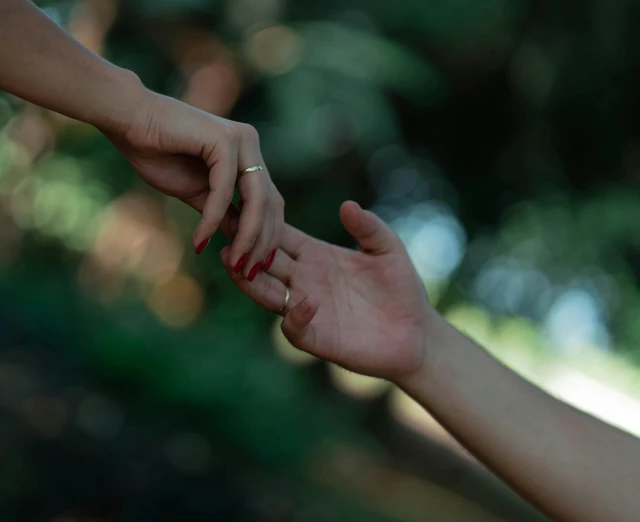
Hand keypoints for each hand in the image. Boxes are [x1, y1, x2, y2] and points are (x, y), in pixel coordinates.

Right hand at [102, 78, 282, 278]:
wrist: (128, 121)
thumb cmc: (156, 152)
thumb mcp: (196, 193)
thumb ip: (221, 212)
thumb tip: (240, 239)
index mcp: (247, 155)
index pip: (270, 202)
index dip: (267, 236)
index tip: (256, 266)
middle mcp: (250, 145)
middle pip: (271, 203)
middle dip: (262, 242)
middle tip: (249, 272)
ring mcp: (240, 140)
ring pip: (256, 199)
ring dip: (247, 236)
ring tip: (235, 263)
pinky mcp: (223, 140)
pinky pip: (225, 190)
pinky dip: (213, 219)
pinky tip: (201, 240)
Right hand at [220, 201, 432, 379]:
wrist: (417, 334)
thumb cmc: (402, 289)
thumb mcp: (388, 250)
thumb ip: (369, 228)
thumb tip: (346, 205)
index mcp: (315, 255)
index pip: (278, 236)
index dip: (258, 222)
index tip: (239, 203)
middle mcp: (304, 280)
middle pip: (262, 262)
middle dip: (242, 248)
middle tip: (222, 231)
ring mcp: (307, 309)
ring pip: (267, 294)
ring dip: (250, 281)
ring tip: (236, 264)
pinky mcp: (319, 338)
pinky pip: (295, 327)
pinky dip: (296, 316)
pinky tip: (306, 301)